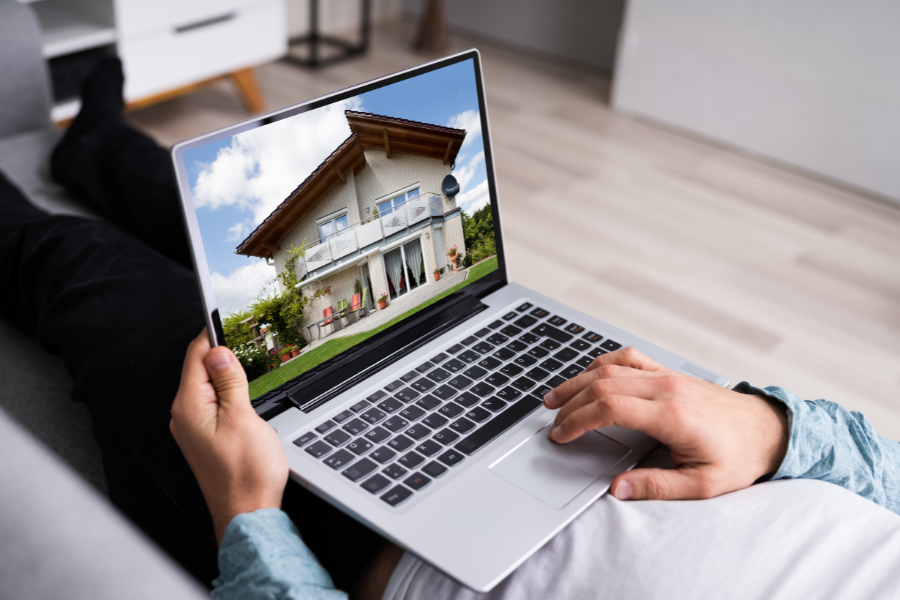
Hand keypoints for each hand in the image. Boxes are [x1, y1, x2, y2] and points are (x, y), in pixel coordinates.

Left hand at [170, 330, 287, 544]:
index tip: (222, 317)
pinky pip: (210, 404)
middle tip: (246, 349)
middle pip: (199, 369)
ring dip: (225, 377)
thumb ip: (230, 381)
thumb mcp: (244, 417)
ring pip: (206, 387)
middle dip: (221, 357)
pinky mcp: (203, 438)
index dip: (211, 335)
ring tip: (247, 378)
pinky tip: (241, 399)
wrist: (248, 514)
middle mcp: (183, 416)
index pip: (194, 356)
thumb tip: (219, 352)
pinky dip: (225, 395)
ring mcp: (192, 428)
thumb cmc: (246, 474)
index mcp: (189, 406)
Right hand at [543, 348, 787, 501]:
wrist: (770, 431)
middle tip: (553, 423)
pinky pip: (629, 358)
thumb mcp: (704, 485)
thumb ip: (657, 486)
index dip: (578, 420)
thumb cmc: (741, 456)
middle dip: (570, 403)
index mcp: (672, 415)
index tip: (562, 435)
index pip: (610, 407)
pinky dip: (602, 365)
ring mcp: (668, 376)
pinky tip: (588, 377)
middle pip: (603, 384)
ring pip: (611, 367)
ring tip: (556, 398)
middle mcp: (667, 388)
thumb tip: (617, 488)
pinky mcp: (671, 372)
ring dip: (579, 381)